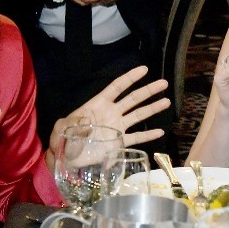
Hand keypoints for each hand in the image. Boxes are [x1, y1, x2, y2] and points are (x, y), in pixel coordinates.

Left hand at [46, 66, 169, 165]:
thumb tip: (87, 124)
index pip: (117, 87)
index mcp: (98, 104)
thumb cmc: (62, 139)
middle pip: (133, 99)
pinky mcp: (118, 144)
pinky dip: (147, 136)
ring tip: (166, 102)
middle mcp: (111, 113)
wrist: (66, 158)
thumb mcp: (62, 128)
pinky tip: (160, 132)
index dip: (130, 78)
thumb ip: (72, 123)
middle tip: (164, 83)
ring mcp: (116, 128)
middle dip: (148, 90)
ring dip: (152, 109)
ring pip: (138, 116)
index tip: (144, 70)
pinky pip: (135, 138)